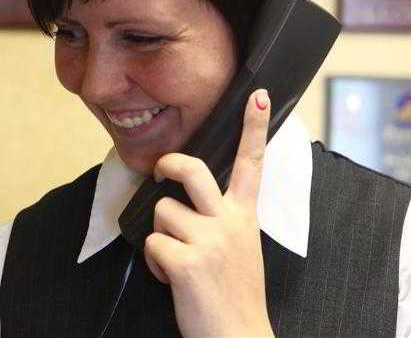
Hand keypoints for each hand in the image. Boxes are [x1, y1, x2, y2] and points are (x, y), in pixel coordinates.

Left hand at [143, 89, 273, 337]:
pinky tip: (172, 279)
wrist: (239, 337)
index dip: (253, 127)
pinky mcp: (187, 261)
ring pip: (162, 213)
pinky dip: (155, 264)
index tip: (257, 96)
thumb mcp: (242, 247)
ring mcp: (209, 240)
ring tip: (178, 261)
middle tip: (161, 170)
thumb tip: (187, 201)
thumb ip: (223, 219)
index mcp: (244, 216)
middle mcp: (229, 222)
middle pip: (193, 169)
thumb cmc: (235, 294)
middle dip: (169, 163)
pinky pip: (153, 245)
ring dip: (161, 237)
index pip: (251, 163)